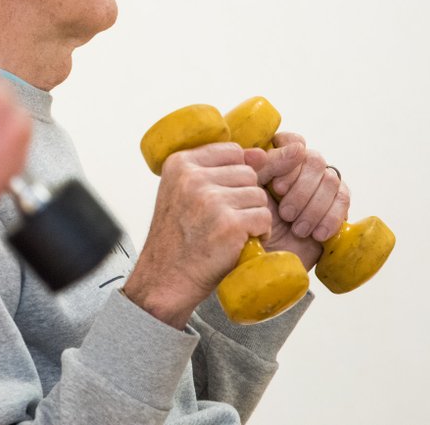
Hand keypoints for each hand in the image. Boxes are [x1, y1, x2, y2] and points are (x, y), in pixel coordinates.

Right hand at [124, 142, 272, 327]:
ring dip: (253, 216)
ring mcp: (210, 199)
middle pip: (248, 173)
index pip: (231, 151)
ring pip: (259, 196)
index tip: (219, 198)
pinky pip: (264, 218)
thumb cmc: (178, 237)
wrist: (165, 278)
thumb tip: (261, 153)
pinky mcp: (229, 223)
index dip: (233, 176)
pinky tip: (239, 243)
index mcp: (179, 163)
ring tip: (231, 232)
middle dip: (244, 198)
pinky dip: (259, 233)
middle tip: (223, 219)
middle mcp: (192, 177)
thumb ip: (217, 170)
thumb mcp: (184, 192)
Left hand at [253, 132, 349, 269]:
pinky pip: (344, 200)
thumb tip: (296, 147)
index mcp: (277, 160)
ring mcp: (322, 187)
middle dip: (301, 190)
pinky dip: (330, 218)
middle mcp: (302, 169)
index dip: (289, 160)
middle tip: (285, 214)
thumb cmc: (250, 222)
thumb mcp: (251, 191)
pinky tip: (316, 234)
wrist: (263, 258)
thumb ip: (265, 165)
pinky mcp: (337, 207)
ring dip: (313, 207)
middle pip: (315, 160)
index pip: (294, 142)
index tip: (277, 186)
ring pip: (331, 180)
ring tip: (297, 229)